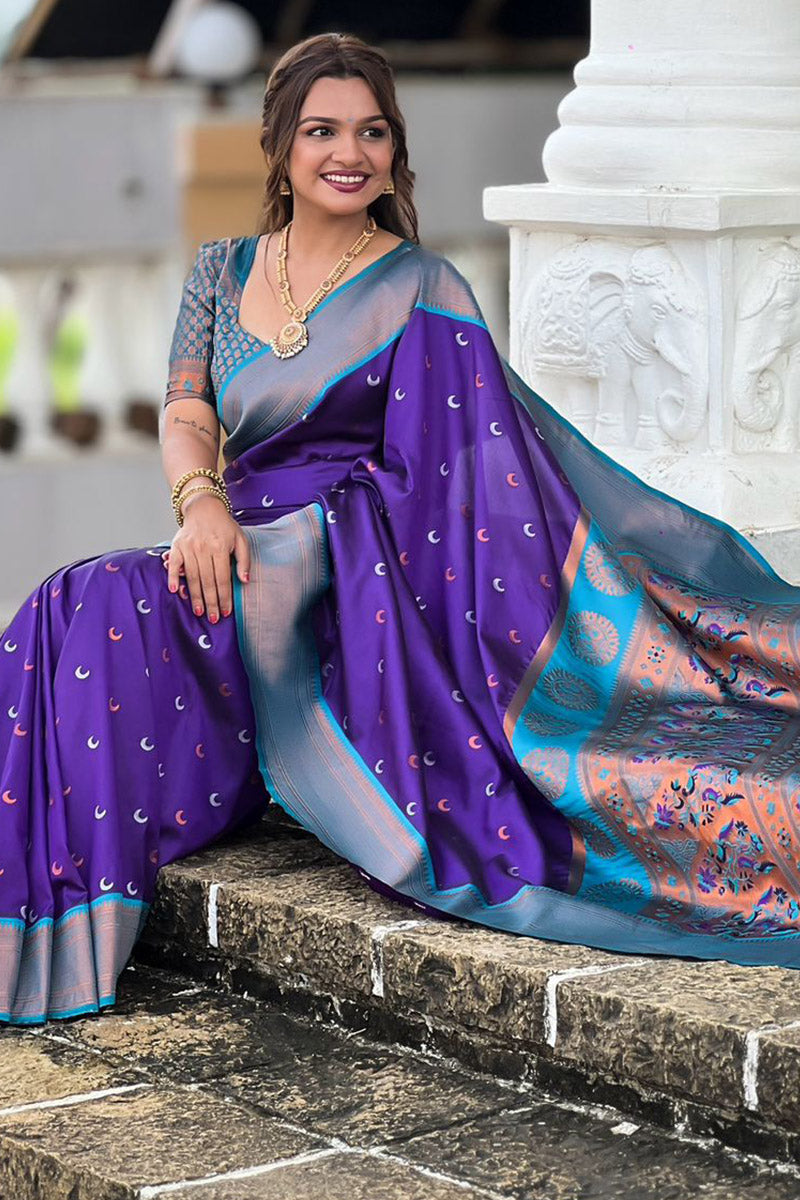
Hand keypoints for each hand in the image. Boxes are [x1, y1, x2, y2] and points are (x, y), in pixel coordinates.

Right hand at [165, 495, 249, 621]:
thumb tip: (244, 580)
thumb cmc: (224, 526)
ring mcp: (189, 547)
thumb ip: (244, 560)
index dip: (224, 597)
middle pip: (207, 581)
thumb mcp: (241, 539)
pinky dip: (173, 577)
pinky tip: (175, 590)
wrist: (204, 508)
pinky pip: (173, 564)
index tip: (226, 611)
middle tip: (213, 618)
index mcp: (221, 547)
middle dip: (211, 602)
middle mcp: (203, 548)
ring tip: (199, 611)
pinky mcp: (177, 546)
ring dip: (195, 596)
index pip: (223, 578)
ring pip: (192, 576)